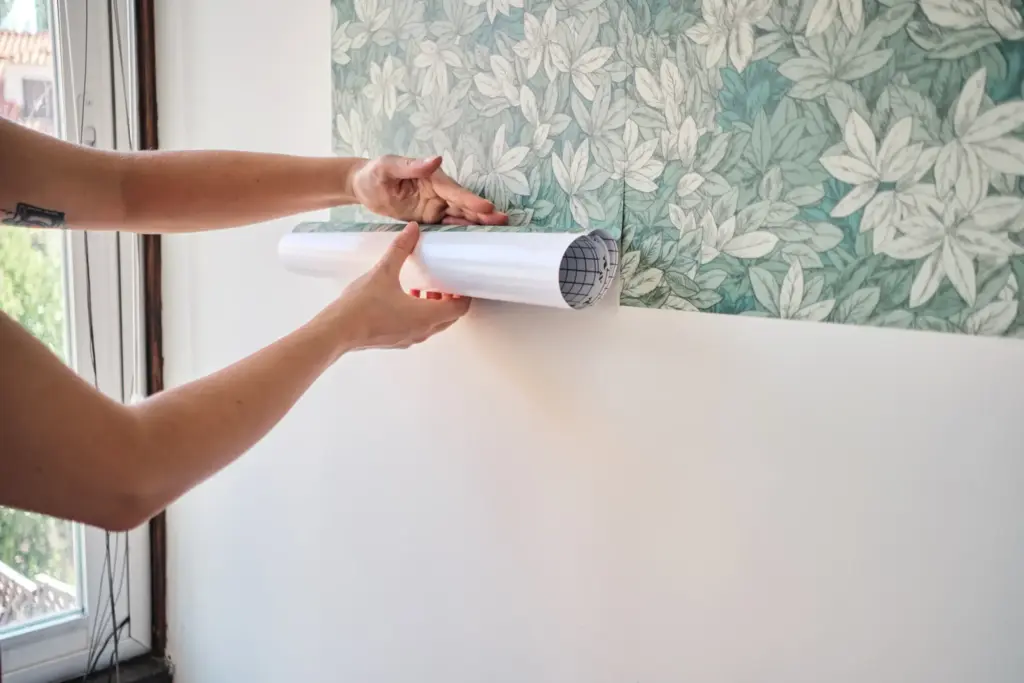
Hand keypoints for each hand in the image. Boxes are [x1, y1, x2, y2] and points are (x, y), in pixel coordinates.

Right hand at [326, 222, 469, 350]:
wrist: (336, 332)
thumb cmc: (361, 306)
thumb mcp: (384, 271)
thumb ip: (401, 249)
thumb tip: (413, 229)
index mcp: (425, 315)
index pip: (458, 308)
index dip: (463, 295)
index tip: (460, 282)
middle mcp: (422, 331)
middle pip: (448, 318)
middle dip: (449, 300)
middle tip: (443, 283)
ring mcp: (409, 339)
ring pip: (433, 325)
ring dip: (433, 307)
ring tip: (421, 288)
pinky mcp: (396, 341)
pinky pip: (417, 329)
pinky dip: (419, 315)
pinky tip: (402, 299)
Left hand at [350, 155, 507, 225]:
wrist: (363, 187)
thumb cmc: (374, 172)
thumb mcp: (389, 166)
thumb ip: (411, 165)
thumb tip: (435, 160)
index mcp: (432, 178)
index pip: (454, 191)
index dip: (470, 200)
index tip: (486, 207)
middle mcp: (438, 192)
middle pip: (463, 204)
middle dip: (482, 213)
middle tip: (503, 220)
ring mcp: (435, 206)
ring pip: (460, 216)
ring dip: (477, 223)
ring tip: (498, 229)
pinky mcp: (430, 218)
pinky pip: (448, 226)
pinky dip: (462, 232)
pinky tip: (476, 239)